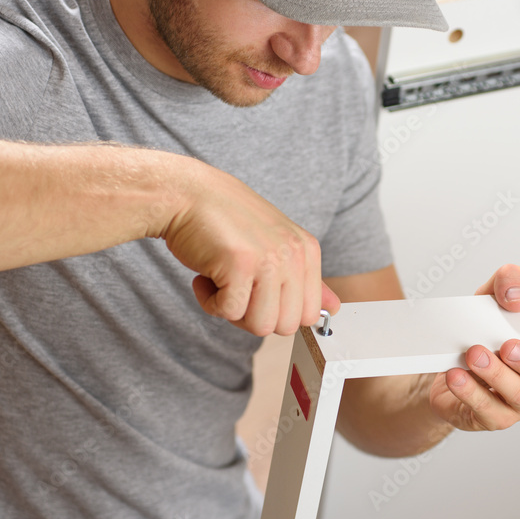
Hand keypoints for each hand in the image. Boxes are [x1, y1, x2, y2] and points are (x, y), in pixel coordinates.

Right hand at [159, 162, 339, 335]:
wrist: (185, 193)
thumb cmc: (224, 220)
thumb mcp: (274, 245)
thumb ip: (305, 279)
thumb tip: (334, 308)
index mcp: (308, 250)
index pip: (310, 314)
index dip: (277, 313)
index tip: (256, 291)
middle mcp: (294, 254)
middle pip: (286, 325)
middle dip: (256, 316)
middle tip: (235, 287)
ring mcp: (269, 259)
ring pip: (260, 325)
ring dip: (232, 311)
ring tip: (222, 279)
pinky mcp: (240, 264)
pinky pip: (229, 312)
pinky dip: (209, 301)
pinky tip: (204, 275)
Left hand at [428, 264, 519, 430]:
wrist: (444, 362)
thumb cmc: (481, 332)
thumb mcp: (491, 299)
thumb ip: (509, 283)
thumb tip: (518, 296)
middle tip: (510, 345)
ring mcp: (517, 406)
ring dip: (497, 373)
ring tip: (475, 353)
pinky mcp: (489, 417)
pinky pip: (485, 410)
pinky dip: (469, 390)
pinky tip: (457, 373)